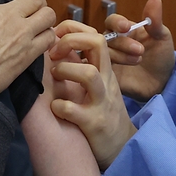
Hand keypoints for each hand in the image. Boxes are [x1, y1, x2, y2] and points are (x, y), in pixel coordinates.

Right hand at [0, 0, 56, 95]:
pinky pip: (49, 37)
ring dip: (42, 16)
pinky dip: (46, 36)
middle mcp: (6, 15)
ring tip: (34, 23)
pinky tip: (38, 40)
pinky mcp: (29, 53)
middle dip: (29, 0)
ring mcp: (21, 33)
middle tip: (23, 9)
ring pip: (47, 14)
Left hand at [48, 20, 136, 170]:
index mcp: (105, 69)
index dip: (73, 29)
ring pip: (89, 74)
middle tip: (53, 53)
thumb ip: (82, 66)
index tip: (55, 38)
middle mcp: (105, 81)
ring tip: (55, 76)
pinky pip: (74, 110)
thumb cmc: (102, 112)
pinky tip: (55, 109)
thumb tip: (54, 47)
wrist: (121, 146)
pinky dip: (60, 107)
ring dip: (66, 70)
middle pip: (97, 43)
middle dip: (71, 40)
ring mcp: (101, 102)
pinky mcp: (94, 123)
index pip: (95, 35)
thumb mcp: (98, 85)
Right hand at [104, 0, 174, 101]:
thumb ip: (155, 21)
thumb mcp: (162, 38)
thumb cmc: (161, 58)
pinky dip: (102, 66)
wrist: (161, 83)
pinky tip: (119, 70)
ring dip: (119, 55)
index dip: (117, 22)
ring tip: (137, 60)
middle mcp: (113, 43)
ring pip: (100, 52)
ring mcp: (107, 58)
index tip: (127, 27)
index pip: (112, 21)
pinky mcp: (104, 74)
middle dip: (122, 42)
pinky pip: (95, 68)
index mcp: (124, 31)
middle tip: (139, 50)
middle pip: (104, 36)